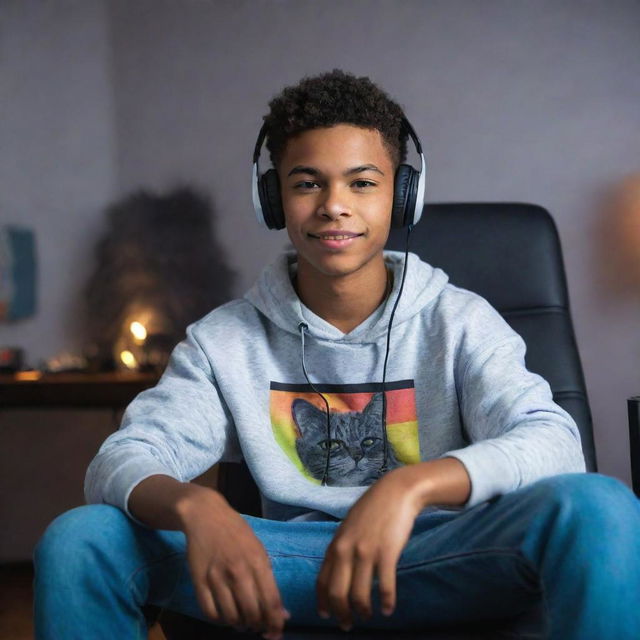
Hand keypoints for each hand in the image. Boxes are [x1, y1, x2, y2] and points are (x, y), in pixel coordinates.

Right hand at [181, 489, 289, 639]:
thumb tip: (282, 612)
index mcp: (257, 561)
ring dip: (239, 625)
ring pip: (231, 616)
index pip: (271, 601)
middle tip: (258, 627)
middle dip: (258, 626)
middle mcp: (238, 571)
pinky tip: (225, 616)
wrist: (206, 516)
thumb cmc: (237, 532)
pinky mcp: (199, 581)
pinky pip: (210, 612)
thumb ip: (269, 580)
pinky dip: (220, 621)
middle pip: (252, 613)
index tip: (276, 632)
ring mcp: (217, 577)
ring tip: (243, 622)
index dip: (275, 622)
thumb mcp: (259, 549)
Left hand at [315, 467, 424, 629]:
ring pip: (359, 595)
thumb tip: (337, 571)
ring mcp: (366, 552)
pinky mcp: (387, 553)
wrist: (396, 492)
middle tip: (348, 625)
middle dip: (341, 614)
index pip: (322, 581)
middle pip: (337, 593)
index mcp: (336, 544)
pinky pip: (385, 587)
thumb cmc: (372, 508)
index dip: (323, 603)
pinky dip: (387, 602)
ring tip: (368, 616)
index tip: (327, 615)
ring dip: (363, 611)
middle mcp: (347, 550)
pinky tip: (389, 609)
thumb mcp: (349, 526)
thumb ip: (342, 547)